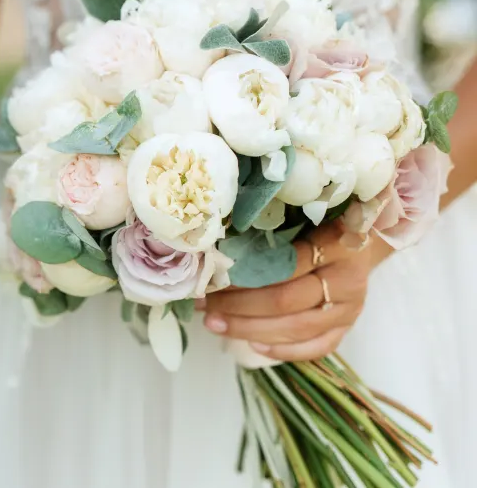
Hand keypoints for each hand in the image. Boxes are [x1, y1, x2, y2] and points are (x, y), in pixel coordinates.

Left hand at [199, 222, 392, 360]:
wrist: (363, 241)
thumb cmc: (319, 226)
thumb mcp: (301, 218)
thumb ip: (269, 233)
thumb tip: (213, 252)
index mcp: (336, 244)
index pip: (284, 265)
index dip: (243, 274)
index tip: (211, 276)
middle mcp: (347, 280)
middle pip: (286, 301)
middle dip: (238, 305)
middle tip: (205, 303)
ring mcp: (349, 308)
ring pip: (297, 328)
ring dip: (249, 329)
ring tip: (214, 323)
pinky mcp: (347, 328)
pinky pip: (316, 348)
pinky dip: (283, 350)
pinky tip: (253, 346)